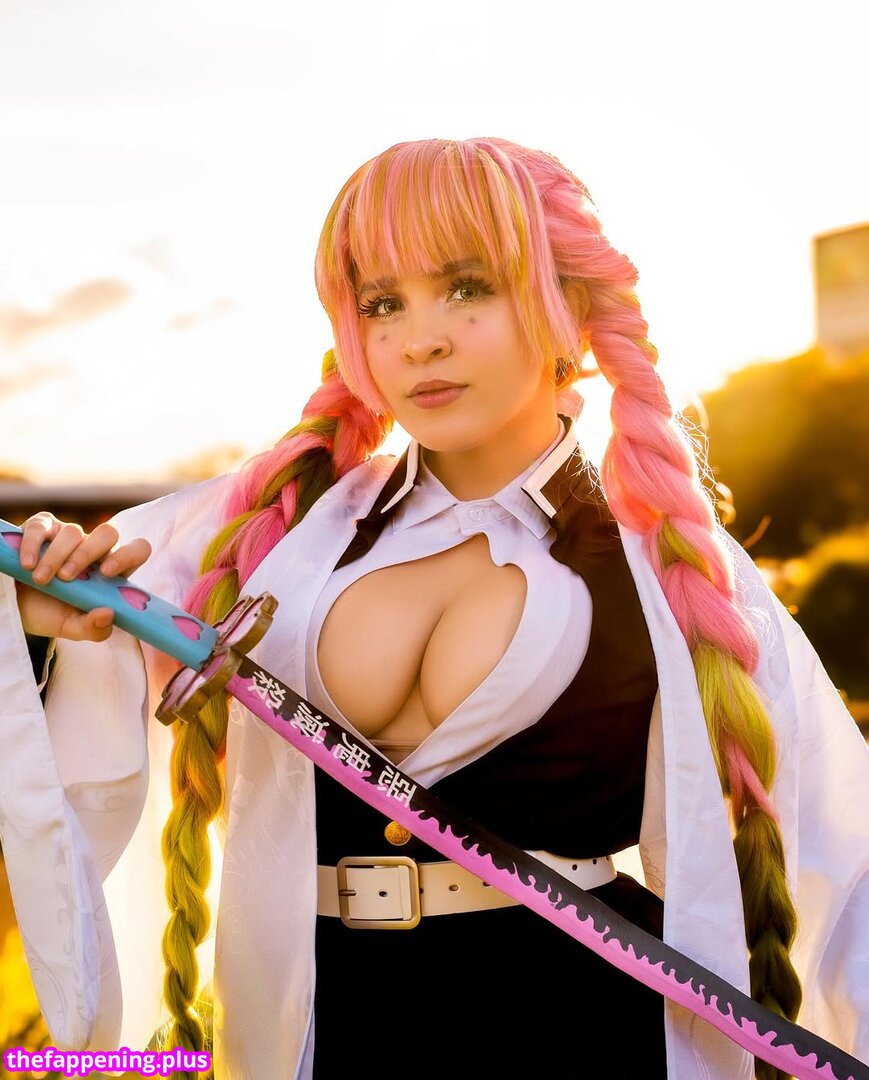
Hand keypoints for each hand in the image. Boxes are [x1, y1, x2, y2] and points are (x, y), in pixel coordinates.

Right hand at [15, 512, 151, 640]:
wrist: (16, 608)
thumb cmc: (51, 614)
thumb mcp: (72, 627)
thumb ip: (94, 628)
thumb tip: (108, 614)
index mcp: (111, 569)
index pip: (137, 550)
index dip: (128, 555)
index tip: (106, 573)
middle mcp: (94, 548)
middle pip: (108, 533)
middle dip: (87, 554)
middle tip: (66, 578)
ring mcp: (69, 535)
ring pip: (73, 532)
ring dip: (55, 557)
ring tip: (40, 580)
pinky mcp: (42, 528)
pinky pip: (41, 526)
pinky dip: (33, 544)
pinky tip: (26, 564)